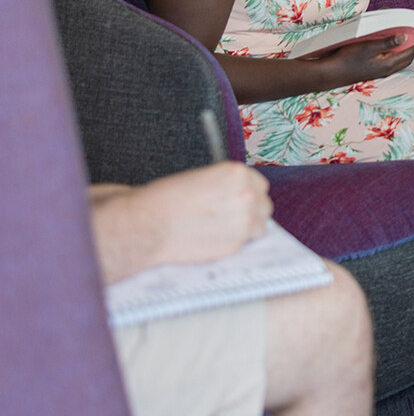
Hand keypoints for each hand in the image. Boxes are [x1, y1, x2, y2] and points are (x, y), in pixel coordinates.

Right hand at [134, 162, 271, 266]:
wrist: (147, 224)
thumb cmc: (165, 200)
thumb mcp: (201, 178)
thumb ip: (227, 185)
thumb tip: (240, 196)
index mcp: (237, 173)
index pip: (259, 184)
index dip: (247, 194)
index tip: (237, 201)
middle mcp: (247, 194)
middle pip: (263, 204)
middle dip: (251, 210)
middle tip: (231, 217)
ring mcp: (245, 219)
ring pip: (260, 224)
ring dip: (248, 227)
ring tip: (225, 229)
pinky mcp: (237, 242)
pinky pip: (248, 242)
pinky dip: (238, 242)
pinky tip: (219, 239)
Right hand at [314, 36, 413, 86]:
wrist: (331, 73)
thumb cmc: (348, 59)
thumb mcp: (368, 46)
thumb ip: (387, 42)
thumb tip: (404, 37)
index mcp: (388, 64)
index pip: (409, 53)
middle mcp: (386, 70)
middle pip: (406, 58)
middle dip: (412, 47)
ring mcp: (379, 71)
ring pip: (397, 60)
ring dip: (402, 50)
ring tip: (404, 38)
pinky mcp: (372, 70)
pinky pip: (388, 61)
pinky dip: (392, 52)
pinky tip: (388, 45)